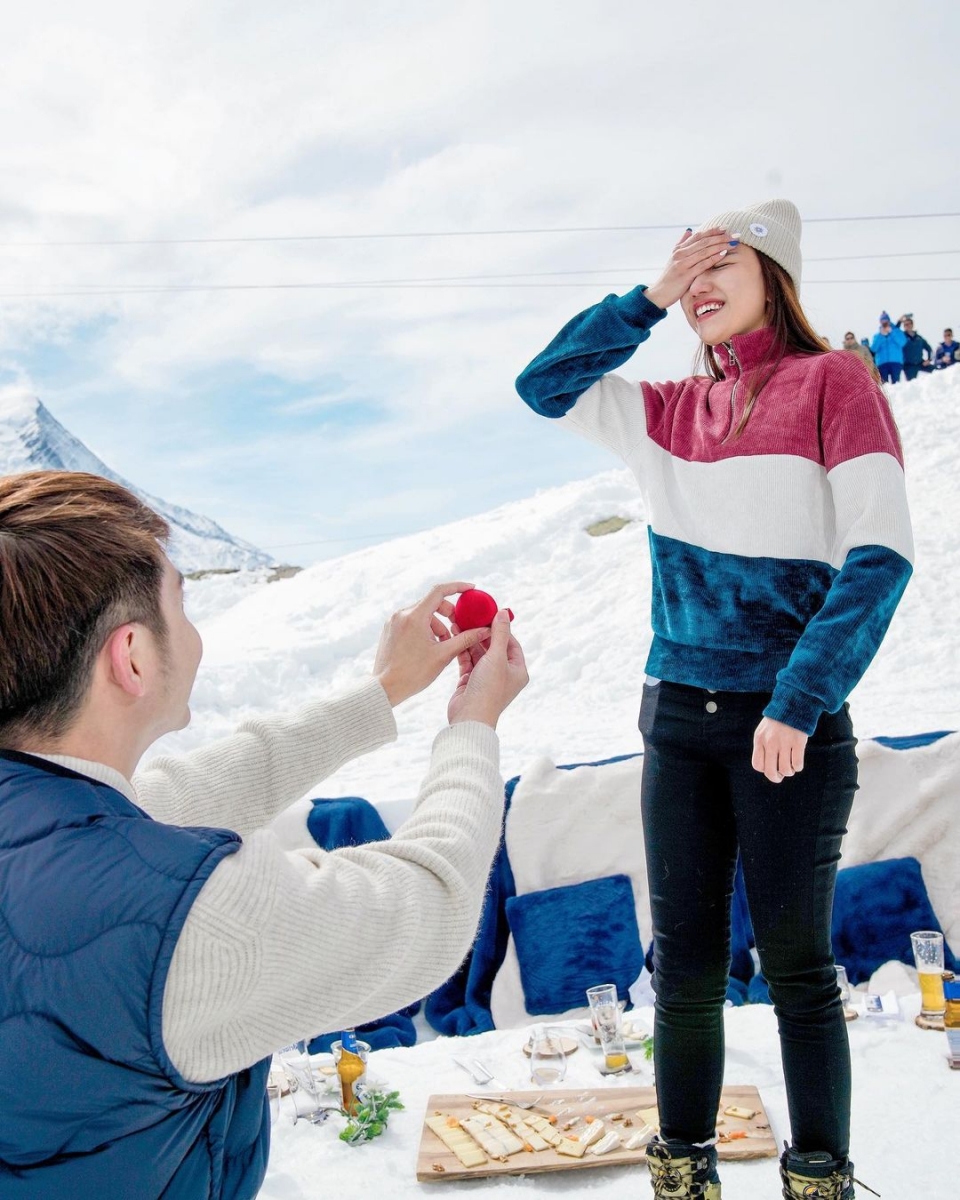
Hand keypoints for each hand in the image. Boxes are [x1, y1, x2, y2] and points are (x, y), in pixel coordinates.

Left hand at [374, 582, 490, 706]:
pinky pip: (412, 621)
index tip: (470, 589)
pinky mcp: (390, 630)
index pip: (439, 591)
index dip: (457, 587)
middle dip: (448, 613)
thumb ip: (465, 639)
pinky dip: (424, 628)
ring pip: (422, 614)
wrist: (385, 689)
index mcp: (414, 616)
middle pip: (432, 603)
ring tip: (443, 644)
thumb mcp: (443, 655)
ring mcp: (394, 621)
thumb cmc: (413, 674)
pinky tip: (429, 647)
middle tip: (457, 629)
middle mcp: (401, 614)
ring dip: (437, 624)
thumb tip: (484, 630)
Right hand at [447, 610, 528, 727]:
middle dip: (481, 633)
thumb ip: (499, 633)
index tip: (488, 615)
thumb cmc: (488, 690)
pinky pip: (468, 661)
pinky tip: (455, 637)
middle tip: (470, 617)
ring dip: (470, 640)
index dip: (500, 628)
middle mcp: (504, 674)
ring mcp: (487, 678)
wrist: (470, 717)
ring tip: (458, 624)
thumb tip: (504, 612)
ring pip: (479, 654)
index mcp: (518, 670)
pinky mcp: (471, 681)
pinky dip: (462, 650)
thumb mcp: (496, 657)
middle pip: (493, 647)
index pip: (511, 643)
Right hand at [643, 227, 732, 310]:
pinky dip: (714, 258)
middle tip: (735, 235)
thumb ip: (681, 244)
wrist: (658, 294)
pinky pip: (702, 264)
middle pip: (704, 241)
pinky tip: (724, 254)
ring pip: (704, 251)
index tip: (725, 228)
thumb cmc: (669, 278)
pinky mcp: (685, 275)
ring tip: (733, 243)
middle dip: (721, 237)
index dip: (712, 231)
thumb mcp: (673, 258)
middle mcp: (680, 254)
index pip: (698, 236)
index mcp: (679, 249)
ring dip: (720, 245)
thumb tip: (689, 230)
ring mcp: (682, 264)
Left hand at [751, 717, 806, 783]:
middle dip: (776, 777)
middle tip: (781, 774)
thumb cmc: (778, 722)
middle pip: (770, 771)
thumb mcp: (764, 731)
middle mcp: (770, 742)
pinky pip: (797, 764)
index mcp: (760, 740)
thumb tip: (767, 769)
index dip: (765, 770)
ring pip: (785, 770)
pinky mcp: (798, 742)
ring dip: (789, 772)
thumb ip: (762, 747)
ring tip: (791, 767)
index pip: (757, 765)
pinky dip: (798, 767)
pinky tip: (797, 761)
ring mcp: (784, 742)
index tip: (772, 767)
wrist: (793, 704)